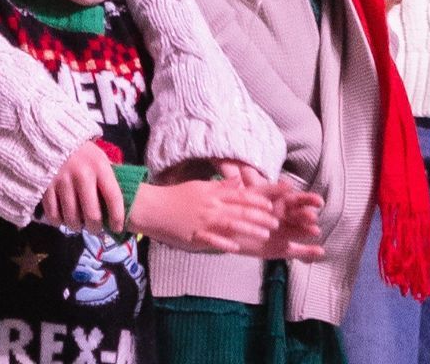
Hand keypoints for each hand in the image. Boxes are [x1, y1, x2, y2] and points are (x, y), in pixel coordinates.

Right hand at [40, 142, 125, 234]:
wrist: (51, 135)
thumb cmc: (81, 151)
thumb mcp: (99, 158)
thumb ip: (107, 179)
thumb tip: (118, 205)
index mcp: (100, 166)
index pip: (114, 198)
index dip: (118, 218)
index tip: (117, 228)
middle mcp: (82, 174)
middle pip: (92, 215)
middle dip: (95, 228)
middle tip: (94, 229)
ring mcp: (62, 181)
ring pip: (72, 218)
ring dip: (77, 226)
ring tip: (78, 224)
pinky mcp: (45, 186)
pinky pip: (53, 214)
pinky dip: (58, 221)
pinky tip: (62, 218)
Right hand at [126, 179, 270, 253]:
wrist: (152, 207)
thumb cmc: (176, 196)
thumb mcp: (199, 187)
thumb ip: (220, 186)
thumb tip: (238, 181)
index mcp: (212, 194)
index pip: (239, 196)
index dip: (257, 201)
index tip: (272, 206)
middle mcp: (210, 207)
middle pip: (239, 211)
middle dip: (259, 217)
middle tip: (276, 223)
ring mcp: (203, 222)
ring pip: (230, 225)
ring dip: (249, 229)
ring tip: (265, 235)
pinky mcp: (194, 236)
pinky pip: (211, 240)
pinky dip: (224, 244)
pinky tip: (236, 248)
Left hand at [209, 161, 324, 259]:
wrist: (228, 226)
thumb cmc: (241, 207)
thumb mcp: (254, 195)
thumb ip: (270, 190)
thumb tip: (289, 184)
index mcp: (281, 203)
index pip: (297, 200)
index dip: (308, 200)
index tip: (318, 201)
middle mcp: (286, 219)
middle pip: (300, 216)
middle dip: (307, 216)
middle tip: (312, 217)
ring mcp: (284, 234)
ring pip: (299, 232)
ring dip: (307, 231)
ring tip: (315, 231)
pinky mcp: (280, 249)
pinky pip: (296, 251)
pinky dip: (308, 252)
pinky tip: (320, 251)